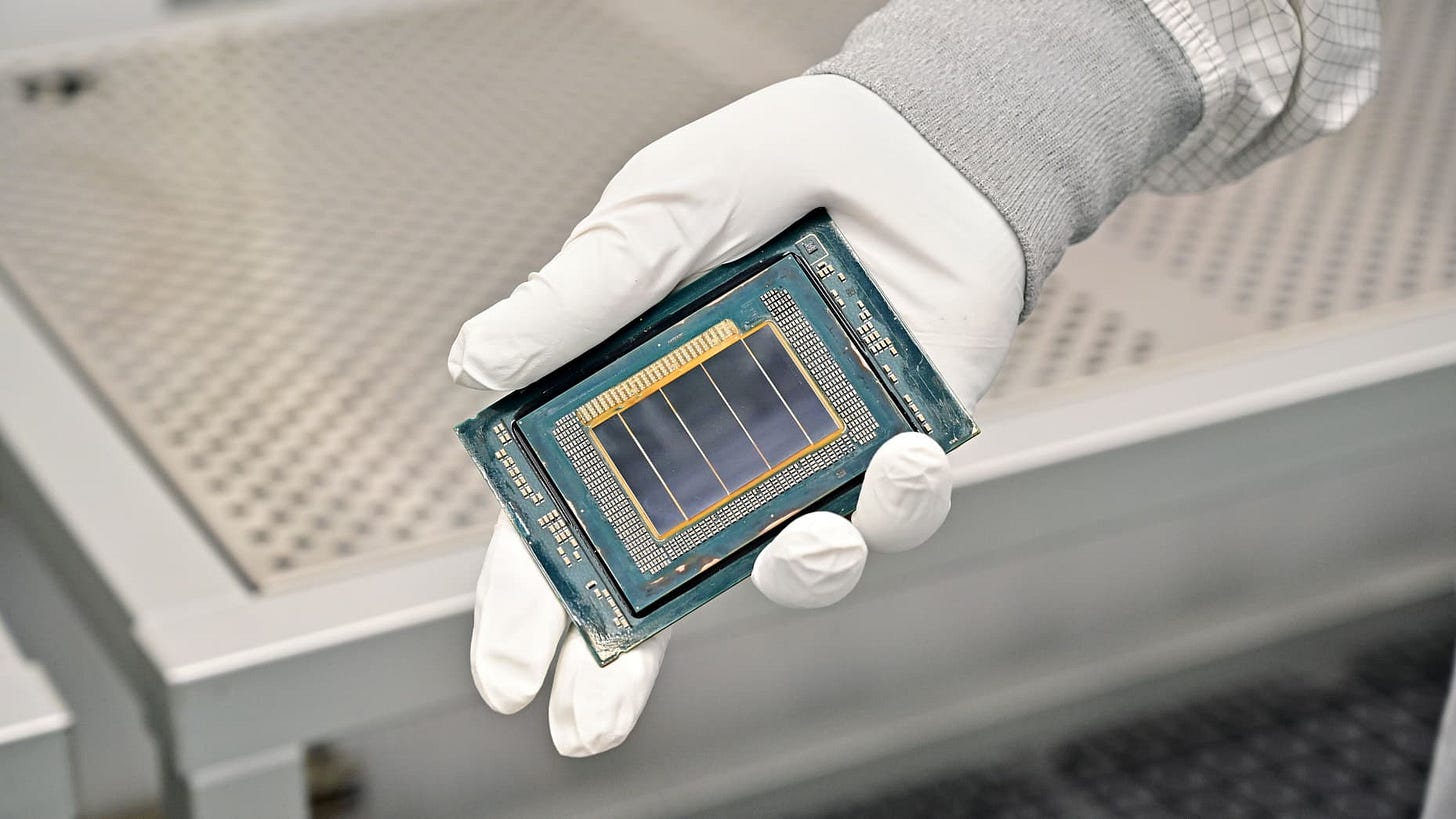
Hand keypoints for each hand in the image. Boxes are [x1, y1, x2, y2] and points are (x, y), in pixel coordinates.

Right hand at [448, 74, 1023, 755]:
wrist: (908, 134)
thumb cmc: (770, 165)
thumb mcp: (654, 215)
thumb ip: (578, 294)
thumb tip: (476, 364)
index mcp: (639, 397)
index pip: (567, 514)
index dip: (532, 598)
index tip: (507, 674)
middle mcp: (720, 443)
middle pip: (661, 577)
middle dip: (625, 661)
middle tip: (590, 723)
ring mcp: (809, 454)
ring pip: (793, 565)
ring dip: (797, 569)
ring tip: (806, 536)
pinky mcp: (898, 445)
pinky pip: (897, 513)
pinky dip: (898, 497)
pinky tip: (898, 451)